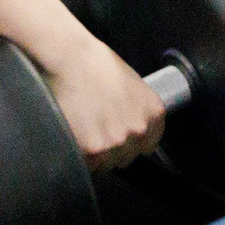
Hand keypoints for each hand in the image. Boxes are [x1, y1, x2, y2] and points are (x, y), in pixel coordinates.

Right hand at [38, 38, 165, 169]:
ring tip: (82, 130)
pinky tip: (74, 134)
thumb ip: (136, 111)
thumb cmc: (95, 65)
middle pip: (126, 157)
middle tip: (94, 128)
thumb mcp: (131, 85)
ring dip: (95, 154)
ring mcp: (118, 141)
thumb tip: (129, 132)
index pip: (147, 146)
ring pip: (106, 164)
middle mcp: (139, 130)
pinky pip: (88, 165)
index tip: (117, 134)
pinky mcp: (94, 150)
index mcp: (153, 113)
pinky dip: (79, 155)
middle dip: (111, 148)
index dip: (129, 142)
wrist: (70, 59)